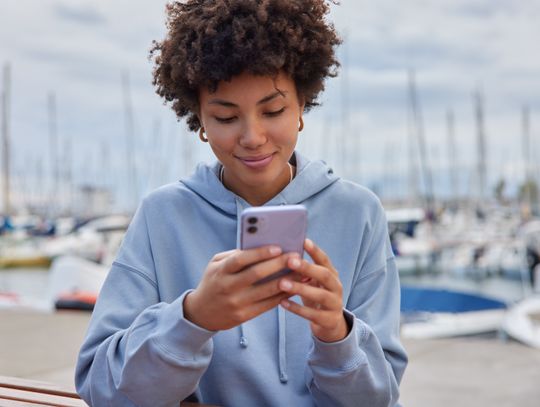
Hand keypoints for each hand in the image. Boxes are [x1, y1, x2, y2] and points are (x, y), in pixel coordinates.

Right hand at [183, 246, 298, 330]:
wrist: (201, 313)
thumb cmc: (213, 281)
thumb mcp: (216, 265)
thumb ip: (235, 255)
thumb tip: (261, 245)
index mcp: (220, 271)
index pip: (240, 259)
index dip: (259, 253)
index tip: (278, 247)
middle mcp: (227, 287)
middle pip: (256, 274)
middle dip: (278, 264)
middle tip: (296, 257)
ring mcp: (236, 303)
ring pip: (266, 291)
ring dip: (287, 281)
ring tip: (301, 272)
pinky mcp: (244, 316)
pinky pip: (267, 305)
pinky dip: (283, 295)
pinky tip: (294, 287)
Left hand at [279, 239, 348, 342]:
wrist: (330, 323)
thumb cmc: (316, 295)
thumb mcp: (313, 281)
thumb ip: (304, 270)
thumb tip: (282, 252)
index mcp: (332, 274)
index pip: (325, 260)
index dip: (315, 251)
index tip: (304, 241)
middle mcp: (336, 287)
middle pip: (325, 275)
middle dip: (308, 268)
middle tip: (290, 261)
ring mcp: (335, 304)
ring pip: (320, 295)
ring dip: (300, 288)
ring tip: (282, 283)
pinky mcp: (329, 320)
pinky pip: (313, 314)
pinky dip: (297, 308)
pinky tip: (282, 302)